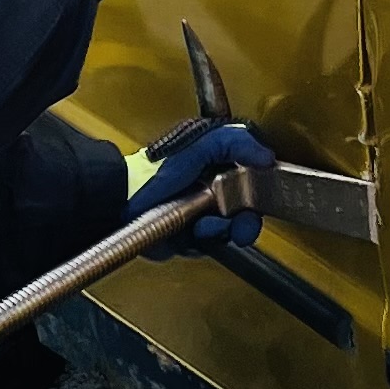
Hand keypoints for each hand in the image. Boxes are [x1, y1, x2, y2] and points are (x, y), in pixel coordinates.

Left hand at [125, 117, 278, 254]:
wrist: (122, 203)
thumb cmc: (153, 172)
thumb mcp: (198, 144)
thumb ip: (234, 141)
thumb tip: (267, 156)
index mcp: (217, 164)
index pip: (253, 180)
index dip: (260, 193)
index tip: (260, 201)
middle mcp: (212, 190)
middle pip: (247, 212)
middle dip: (245, 222)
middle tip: (241, 228)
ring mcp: (200, 216)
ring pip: (229, 232)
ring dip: (219, 232)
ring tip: (201, 226)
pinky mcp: (189, 239)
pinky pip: (208, 247)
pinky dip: (201, 244)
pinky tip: (190, 234)